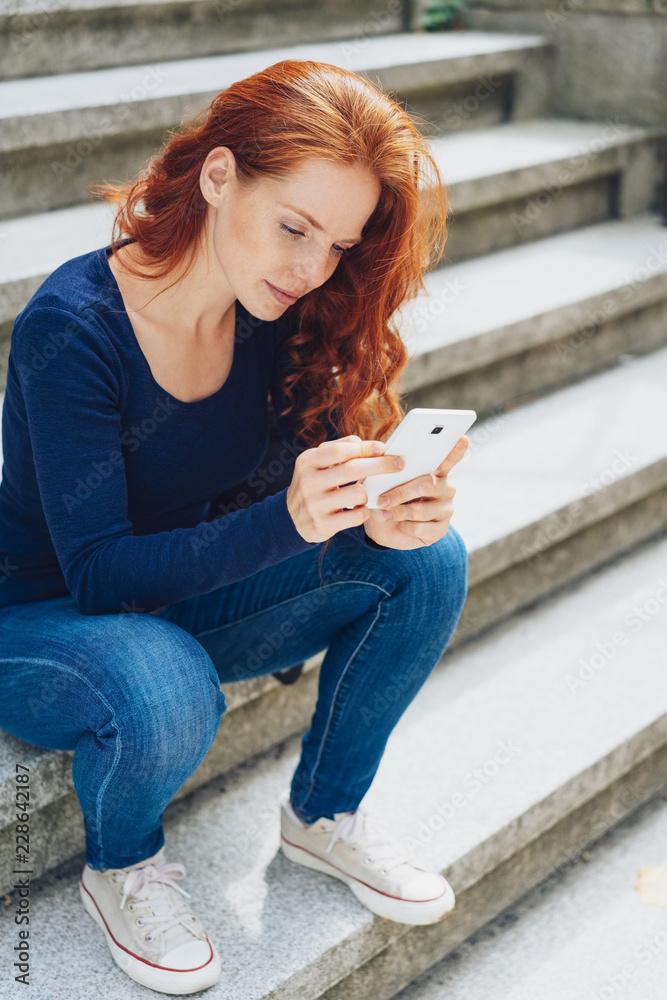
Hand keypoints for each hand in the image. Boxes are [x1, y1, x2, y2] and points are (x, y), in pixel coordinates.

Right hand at [286, 435, 408, 543]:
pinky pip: (357, 516)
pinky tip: (360, 509)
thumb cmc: (314, 483)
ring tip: (365, 493)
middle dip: (381, 465)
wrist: (292, 517)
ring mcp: (314, 505)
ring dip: (369, 493)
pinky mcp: (323, 525)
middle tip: (399, 464)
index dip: (366, 448)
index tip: (384, 449)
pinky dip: (365, 511)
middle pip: (353, 469)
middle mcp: (308, 482)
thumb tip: (371, 445)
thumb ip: (341, 448)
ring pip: (358, 494)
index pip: (342, 451)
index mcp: (307, 461)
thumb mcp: (318, 462)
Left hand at [363, 436, 469, 549]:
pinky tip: (399, 524)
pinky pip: (419, 528)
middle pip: (426, 484)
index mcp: (433, 471)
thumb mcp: (381, 481)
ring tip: (387, 512)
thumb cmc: (387, 498)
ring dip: (398, 512)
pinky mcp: (441, 529)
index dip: (456, 449)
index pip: (448, 458)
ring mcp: (446, 509)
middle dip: (400, 493)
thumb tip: (381, 458)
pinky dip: (403, 527)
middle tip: (382, 500)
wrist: (383, 527)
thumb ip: (386, 469)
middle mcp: (444, 488)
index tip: (463, 437)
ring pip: (420, 510)